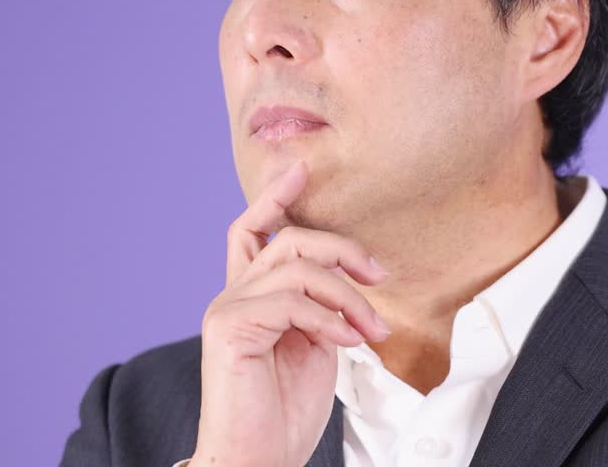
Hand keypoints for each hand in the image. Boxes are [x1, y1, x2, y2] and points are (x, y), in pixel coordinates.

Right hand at [189, 161, 390, 466]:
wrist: (259, 457)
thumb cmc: (286, 409)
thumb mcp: (317, 344)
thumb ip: (323, 306)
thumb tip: (351, 279)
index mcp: (252, 296)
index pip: (254, 231)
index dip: (275, 197)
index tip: (301, 169)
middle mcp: (233, 295)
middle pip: (290, 239)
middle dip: (343, 249)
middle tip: (380, 275)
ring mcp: (227, 309)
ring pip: (297, 267)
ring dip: (348, 295)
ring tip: (372, 330)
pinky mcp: (228, 328)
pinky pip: (291, 301)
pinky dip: (329, 319)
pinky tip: (347, 342)